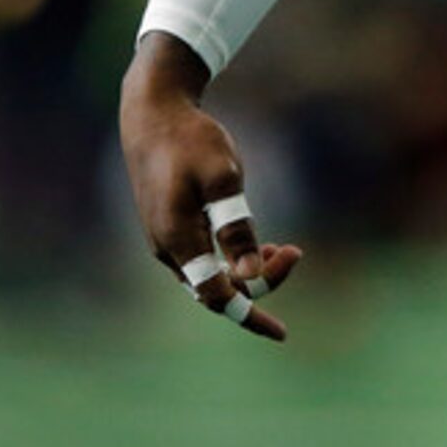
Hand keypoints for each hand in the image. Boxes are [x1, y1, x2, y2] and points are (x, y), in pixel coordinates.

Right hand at [121, 32, 303, 340]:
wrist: (152, 113)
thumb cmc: (190, 140)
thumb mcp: (222, 177)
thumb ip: (236, 225)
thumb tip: (251, 274)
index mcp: (178, 242)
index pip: (218, 297)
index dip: (251, 316)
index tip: (283, 333)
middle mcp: (168, 249)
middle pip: (215, 292)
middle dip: (257, 285)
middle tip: (294, 252)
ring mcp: (166, 239)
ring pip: (209, 276)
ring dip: (246, 272)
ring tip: (282, 249)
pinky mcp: (170, 225)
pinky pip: (202, 259)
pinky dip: (231, 258)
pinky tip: (255, 242)